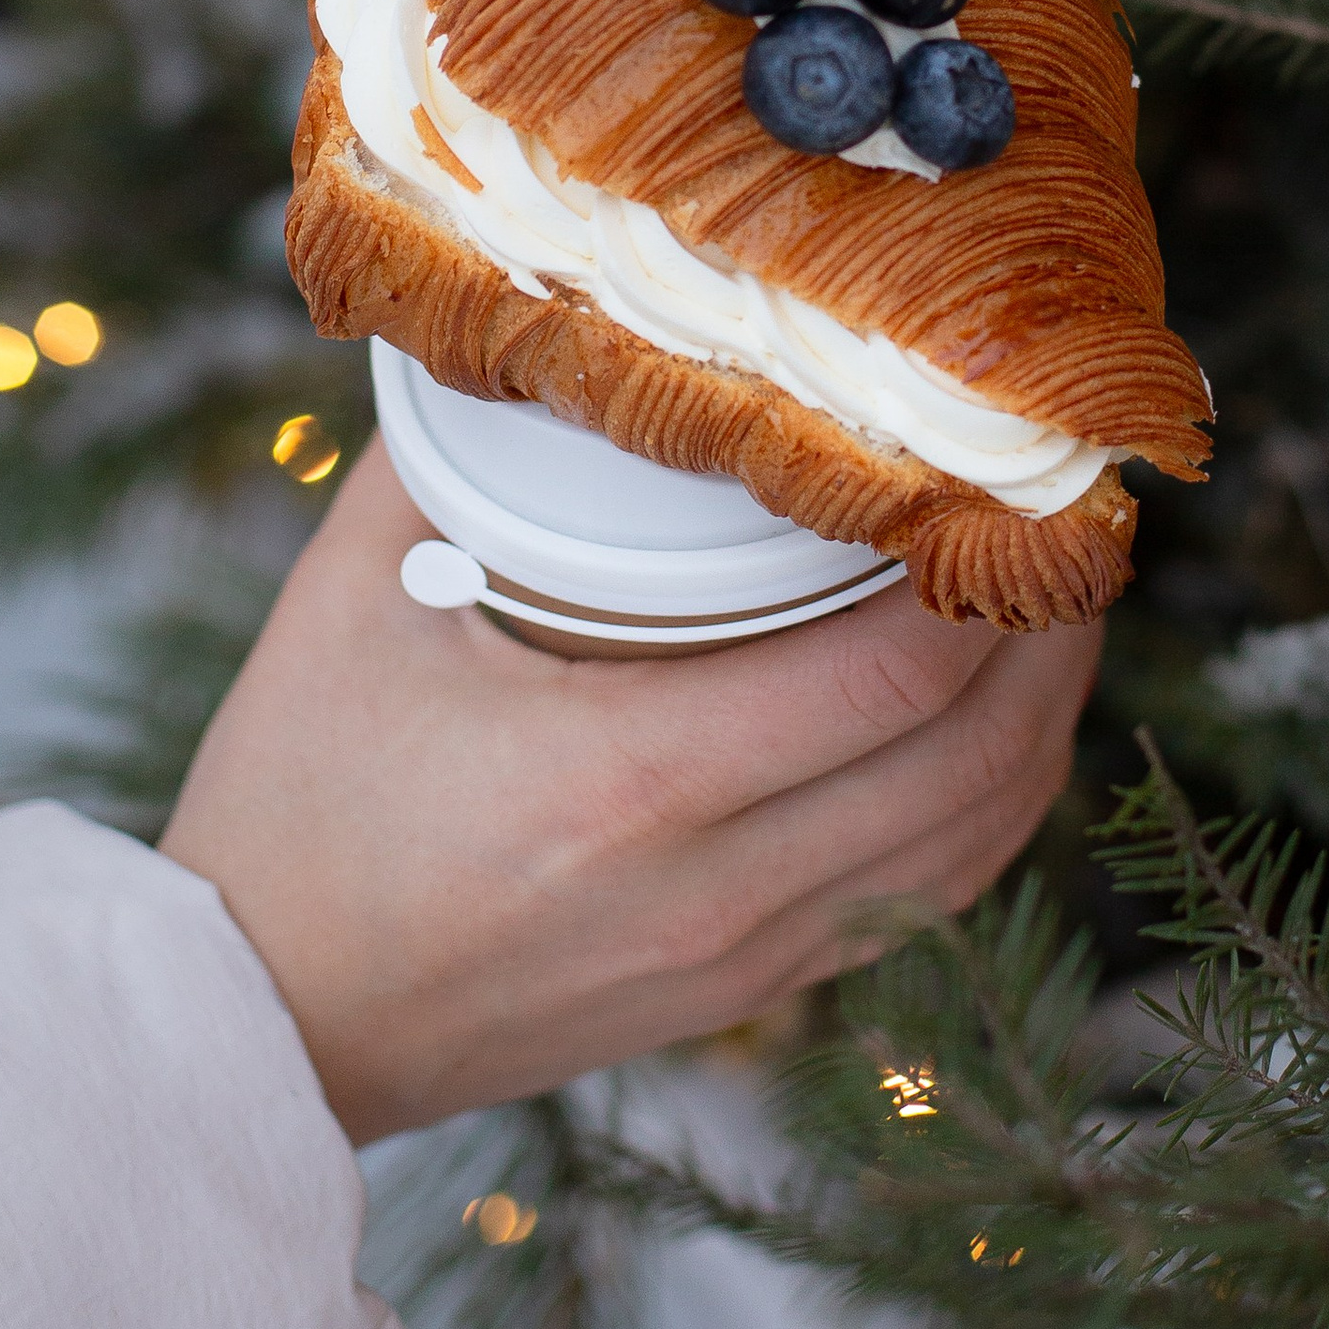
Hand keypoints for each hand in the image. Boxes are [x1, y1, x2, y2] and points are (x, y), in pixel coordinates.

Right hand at [161, 437, 1102, 1141]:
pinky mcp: (740, 999)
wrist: (255, 1021)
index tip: (1019, 479)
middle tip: (1073, 528)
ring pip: (970, 846)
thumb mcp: (356, 596)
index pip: (895, 679)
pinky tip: (984, 728)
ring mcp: (738, 962)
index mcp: (628, 783)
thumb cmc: (294, 802)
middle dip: (1055, 637)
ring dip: (1039, 724)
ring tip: (1053, 611)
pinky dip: (982, 807)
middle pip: (975, 763)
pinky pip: (918, 900)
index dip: (992, 579)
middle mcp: (711, 891)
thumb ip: (458, 439)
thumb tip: (551, 306)